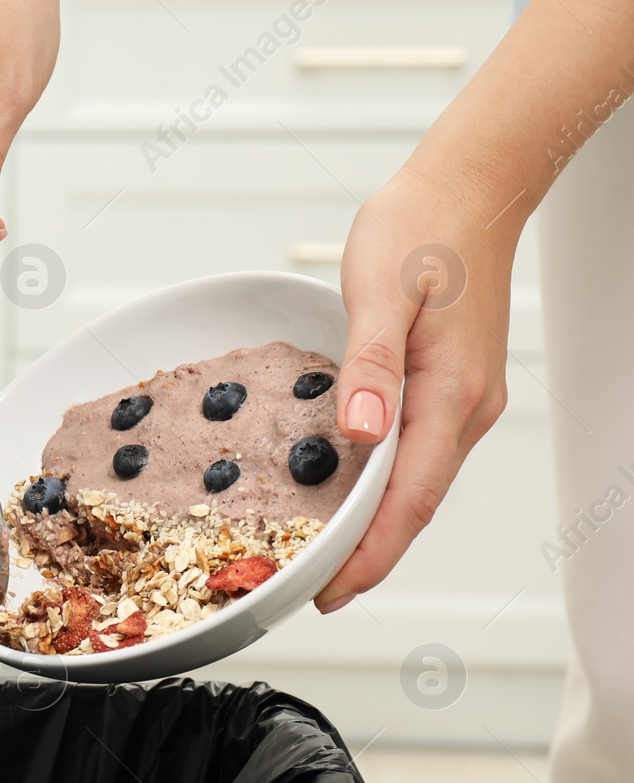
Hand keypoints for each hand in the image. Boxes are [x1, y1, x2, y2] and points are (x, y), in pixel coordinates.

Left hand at [315, 165, 514, 611]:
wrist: (468, 189)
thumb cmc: (422, 228)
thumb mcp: (380, 288)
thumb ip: (368, 364)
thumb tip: (359, 433)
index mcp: (450, 393)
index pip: (408, 499)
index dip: (370, 553)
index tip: (333, 591)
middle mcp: (465, 408)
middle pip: (414, 506)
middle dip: (368, 556)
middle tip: (315, 593)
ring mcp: (463, 401)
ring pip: (417, 485)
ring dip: (376, 527)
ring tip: (325, 559)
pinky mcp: (449, 389)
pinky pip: (417, 456)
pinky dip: (384, 488)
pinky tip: (351, 496)